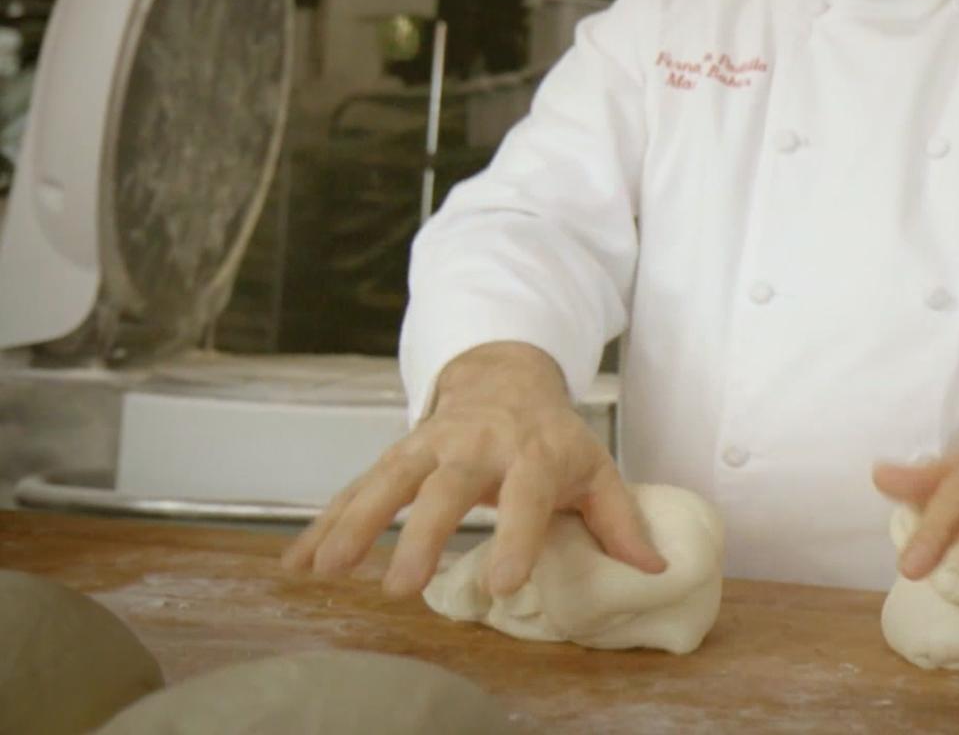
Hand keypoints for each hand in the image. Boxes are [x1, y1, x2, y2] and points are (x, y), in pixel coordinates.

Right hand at [281, 342, 664, 596]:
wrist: (508, 374)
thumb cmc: (554, 437)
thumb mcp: (595, 469)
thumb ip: (620, 519)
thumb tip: (656, 567)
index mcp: (532, 453)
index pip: (526, 497)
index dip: (516, 538)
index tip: (503, 584)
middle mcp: (477, 444)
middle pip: (446, 486)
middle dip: (421, 535)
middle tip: (400, 588)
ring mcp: (431, 443)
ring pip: (388, 479)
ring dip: (353, 523)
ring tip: (324, 571)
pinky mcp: (398, 451)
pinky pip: (357, 486)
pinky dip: (326, 522)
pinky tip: (298, 560)